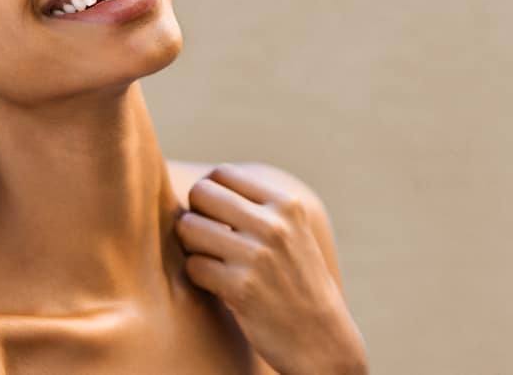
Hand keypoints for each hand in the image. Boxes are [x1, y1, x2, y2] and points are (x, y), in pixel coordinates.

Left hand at [174, 164, 366, 374]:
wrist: (323, 339)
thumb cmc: (296, 282)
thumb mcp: (291, 232)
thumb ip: (255, 207)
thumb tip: (200, 185)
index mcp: (286, 204)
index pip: (222, 173)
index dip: (209, 192)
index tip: (214, 214)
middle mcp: (274, 225)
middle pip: (201, 192)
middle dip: (195, 214)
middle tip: (206, 237)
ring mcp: (257, 256)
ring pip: (189, 227)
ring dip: (192, 246)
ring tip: (211, 260)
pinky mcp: (241, 288)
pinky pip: (193, 266)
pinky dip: (198, 276)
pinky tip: (217, 285)